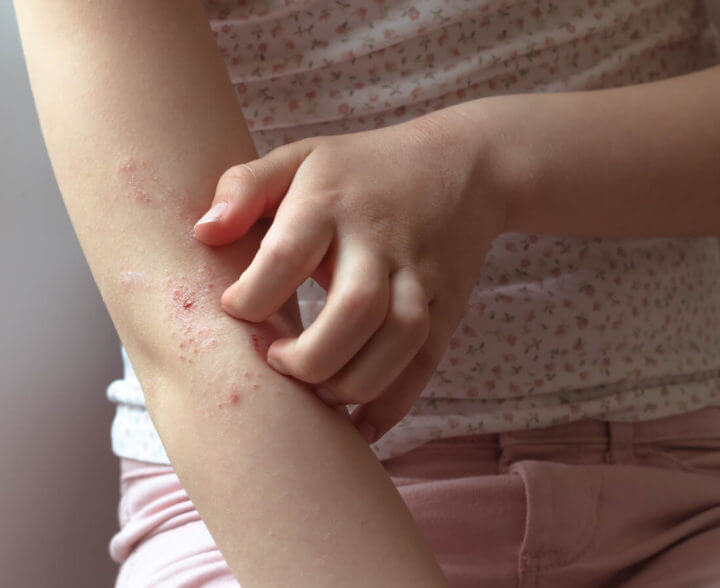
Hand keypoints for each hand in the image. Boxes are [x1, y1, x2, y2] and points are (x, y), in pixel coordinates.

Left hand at [193, 105, 506, 442]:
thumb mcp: (300, 157)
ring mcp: (421, 276)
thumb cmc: (361, 170)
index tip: (236, 311)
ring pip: (399, 342)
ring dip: (352, 384)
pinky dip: (392, 405)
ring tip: (316, 391)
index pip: (286, 257)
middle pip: (354, 310)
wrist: (460, 167)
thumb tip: (203, 234)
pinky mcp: (448, 307)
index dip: (251, 297)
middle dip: (308, 357)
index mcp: (330, 200)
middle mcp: (380, 240)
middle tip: (277, 362)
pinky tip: (358, 425)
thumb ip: (244, 187)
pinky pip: (425, 364)